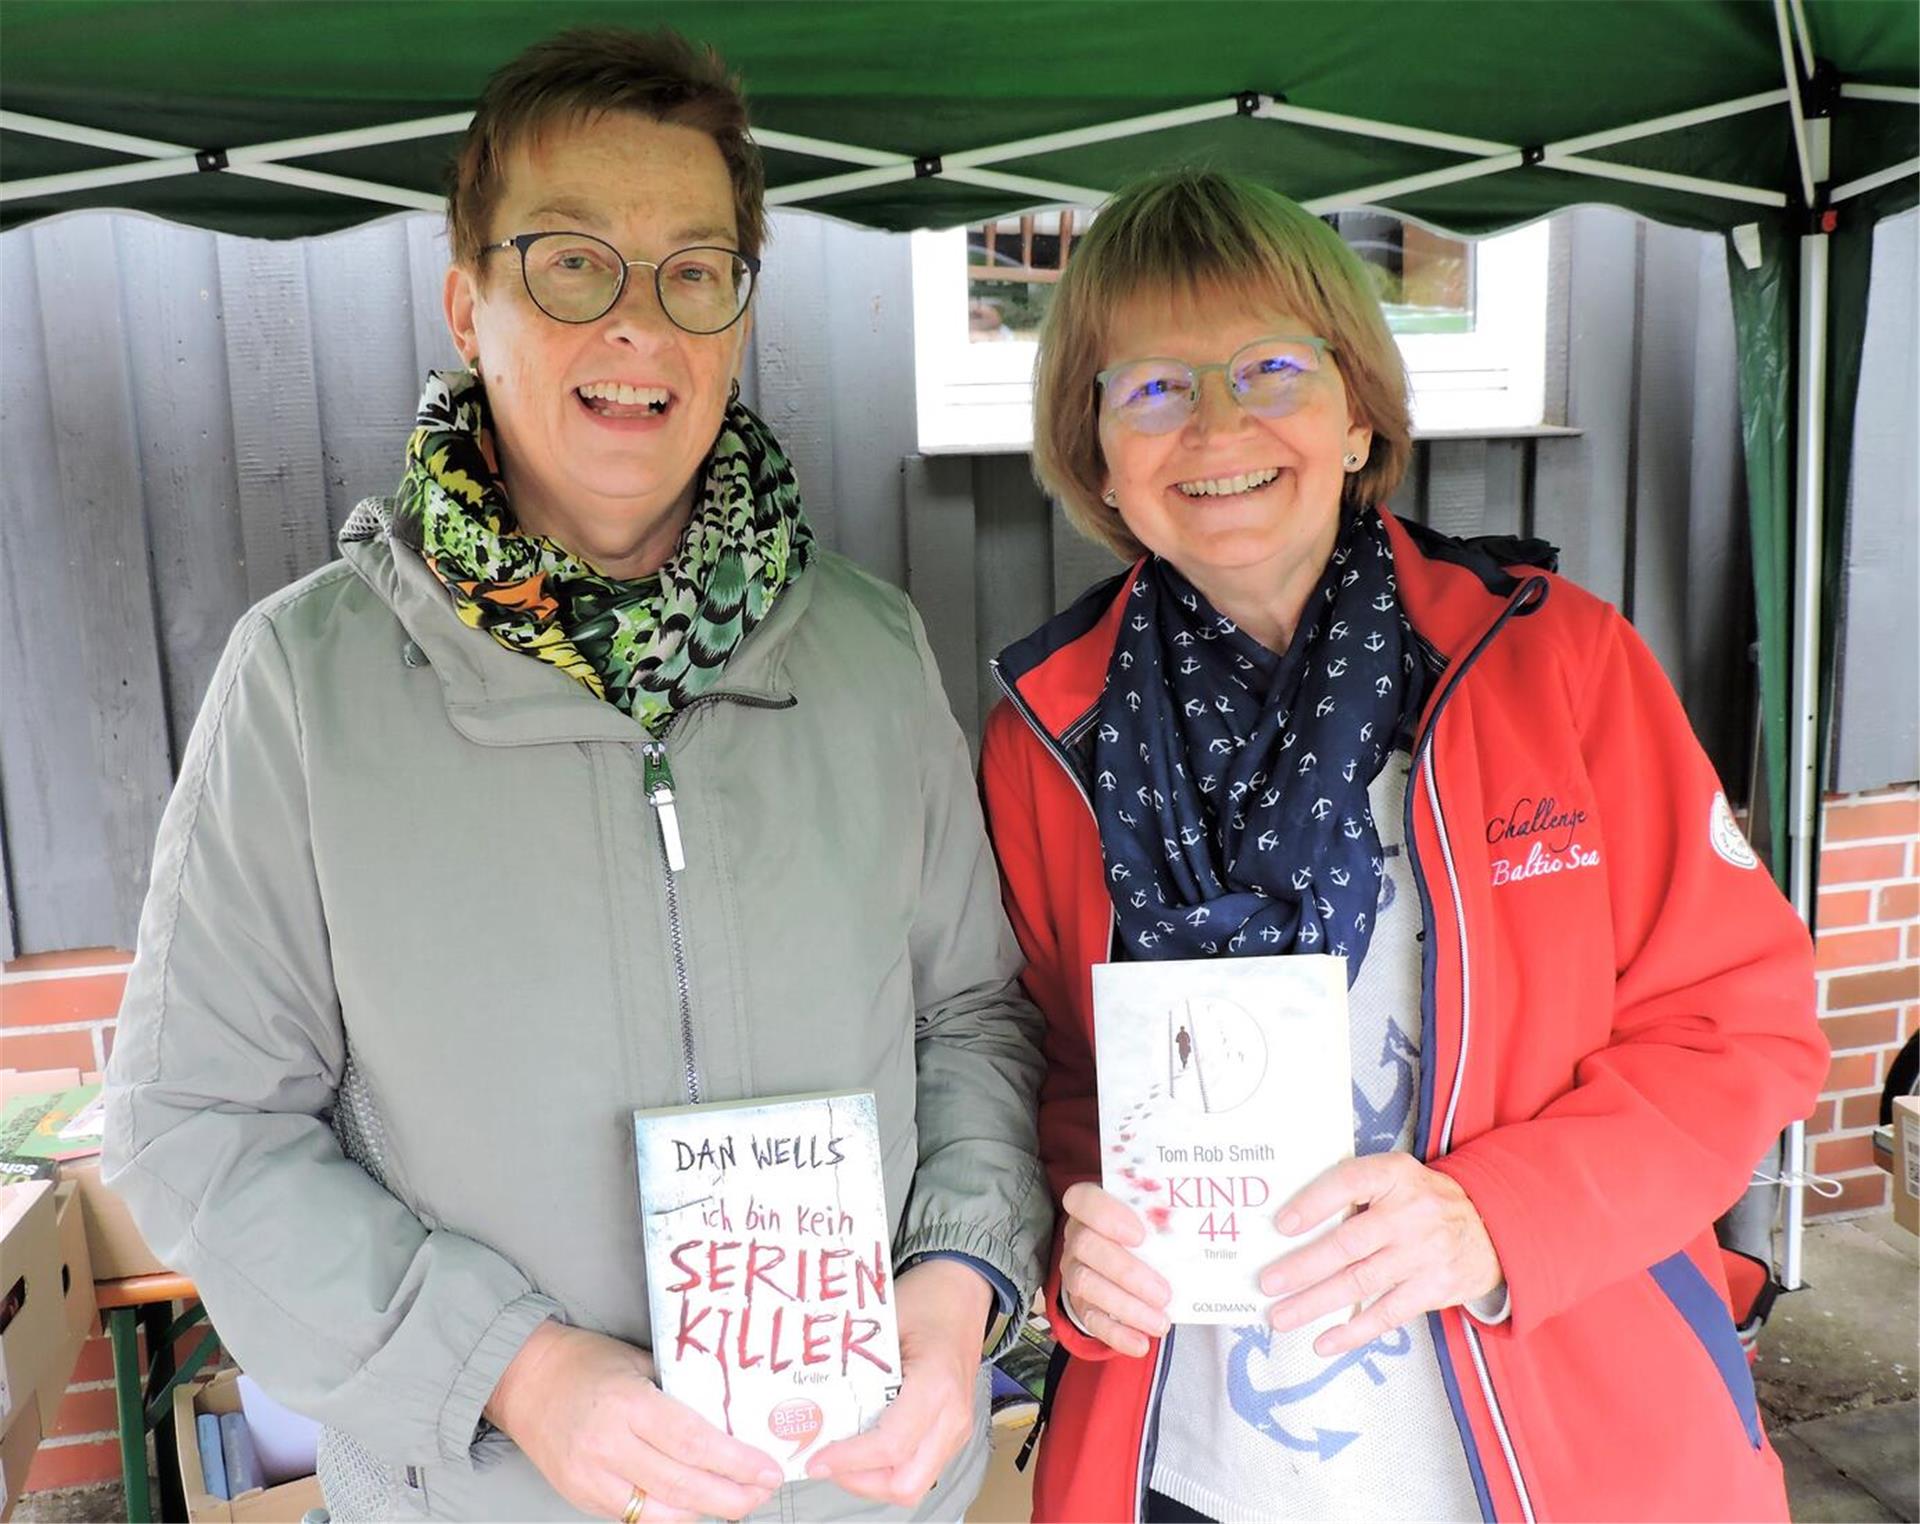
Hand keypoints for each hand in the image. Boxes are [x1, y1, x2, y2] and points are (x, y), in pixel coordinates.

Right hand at [485, 1320, 782, 1520]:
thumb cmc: (588, 1362)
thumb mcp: (639, 1362)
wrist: (524, 1379)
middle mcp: (608, 1446)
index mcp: (628, 1404)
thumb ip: (678, 1390)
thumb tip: (731, 1416)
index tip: (768, 1468)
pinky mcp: (580, 1496)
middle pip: (682, 1485)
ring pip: (661, 1513)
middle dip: (731, 1496)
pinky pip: (635, 1517)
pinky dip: (671, 1515)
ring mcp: (591, 1478)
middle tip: (764, 1491)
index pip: (693, 1442)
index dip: (736, 1462)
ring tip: (739, 1501)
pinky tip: (697, 1506)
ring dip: (705, 1512)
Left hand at [804, 1258, 991, 1504]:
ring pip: (914, 1484)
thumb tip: (808, 1397)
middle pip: (906, 1483)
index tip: (816, 1458)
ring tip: (841, 1458)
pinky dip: (889, 1470)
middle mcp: (952, 1415)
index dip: (848, 1460)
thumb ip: (853, 1363)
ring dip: (874, 1480)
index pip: (891, 1445)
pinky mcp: (954, 1432)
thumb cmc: (927, 1300)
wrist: (963, 1290)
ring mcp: (958, 1427)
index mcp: (936, 1384)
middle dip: (860, 1481)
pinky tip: (863, 1449)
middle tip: (826, 1462)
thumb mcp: (883, 1322)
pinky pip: (921, 1469)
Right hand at [1057, 1182, 1170, 1357]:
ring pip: (1086, 1284)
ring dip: (1126, 1307)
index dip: (1107, 1215)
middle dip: (1127, 1272)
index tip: (1140, 1235)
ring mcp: (1074, 1269)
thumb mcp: (1150, 1219)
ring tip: (1161, 1323)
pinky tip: (1141, 1343)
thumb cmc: (1142, 1233)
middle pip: (1086, 1246)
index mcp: (1091, 1206)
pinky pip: (1090, 1319)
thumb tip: (1206, 1229)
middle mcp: (1077, 1235)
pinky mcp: (1079, 1303)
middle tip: (1164, 1294)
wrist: (1119, 1262)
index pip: (1083, 1199)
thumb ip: (1165, 1219)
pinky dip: (1116, 1333)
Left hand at [1260, 1154, 1501, 1356]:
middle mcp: (1410, 1213)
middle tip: (1268, 1284)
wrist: (1493, 1226)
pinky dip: (1352, 1331)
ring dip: (1315, 1303)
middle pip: (1347, 1244)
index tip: (1281, 1225)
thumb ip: (1356, 1190)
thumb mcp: (1396, 1177)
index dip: (1313, 1203)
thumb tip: (1293, 1221)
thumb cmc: (1425, 1201)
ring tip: (1281, 1316)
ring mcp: (1424, 1254)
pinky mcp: (1434, 1289)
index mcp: (1395, 1175)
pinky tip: (1324, 1341)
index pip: (1348, 1182)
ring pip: (1360, 1282)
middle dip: (1302, 1267)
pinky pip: (1387, 1313)